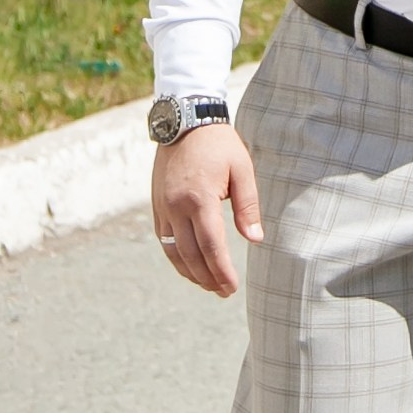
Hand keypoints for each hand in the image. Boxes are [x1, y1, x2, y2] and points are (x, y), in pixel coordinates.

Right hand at [151, 121, 262, 295]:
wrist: (184, 120)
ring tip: (208, 285)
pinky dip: (176, 257)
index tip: (232, 288)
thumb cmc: (218, 144)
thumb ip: (248, 206)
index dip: (222, 271)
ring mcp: (163, 207)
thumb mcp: (242, 169)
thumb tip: (255, 240)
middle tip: (223, 292)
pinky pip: (164, 239)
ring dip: (190, 273)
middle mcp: (177, 206)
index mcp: (200, 198)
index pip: (211, 246)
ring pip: (173, 251)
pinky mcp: (156, 205)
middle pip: (191, 255)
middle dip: (208, 278)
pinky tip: (189, 266)